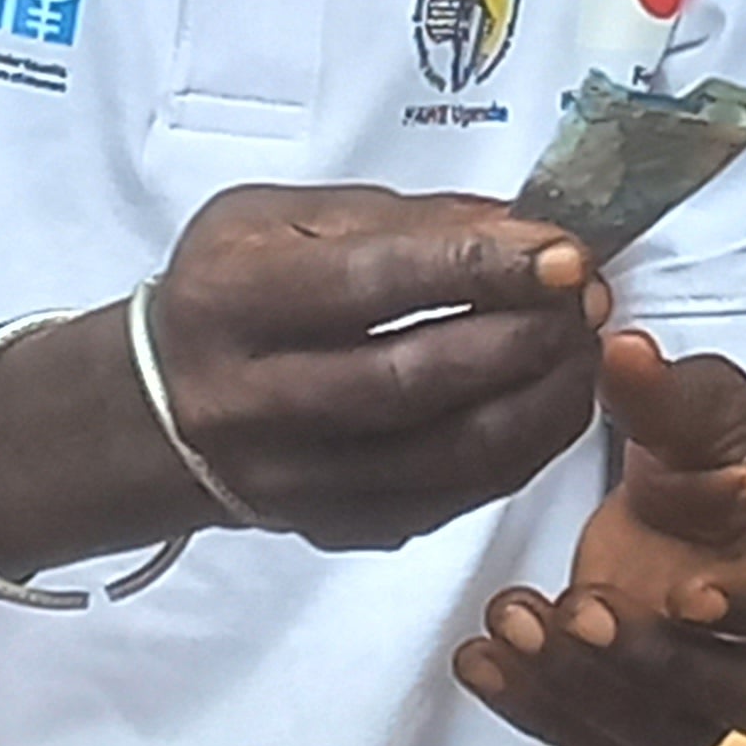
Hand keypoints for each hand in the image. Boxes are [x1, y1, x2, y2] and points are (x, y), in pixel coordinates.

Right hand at [151, 184, 608, 551]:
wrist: (156, 408)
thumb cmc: (231, 288)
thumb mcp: (278, 217)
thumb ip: (396, 218)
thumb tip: (517, 225)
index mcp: (235, 298)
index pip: (371, 285)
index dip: (478, 268)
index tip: (564, 253)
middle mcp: (257, 399)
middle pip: (414, 380)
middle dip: (523, 336)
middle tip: (588, 298)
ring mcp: (297, 480)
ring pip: (445, 455)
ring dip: (540, 400)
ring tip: (585, 348)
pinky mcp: (335, 528)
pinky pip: (450, 501)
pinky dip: (520, 453)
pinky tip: (553, 402)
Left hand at [453, 334, 745, 745]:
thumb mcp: (716, 413)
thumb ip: (669, 395)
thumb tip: (621, 350)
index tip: (690, 595)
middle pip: (722, 692)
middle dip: (643, 657)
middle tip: (578, 606)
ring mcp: (709, 695)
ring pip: (654, 729)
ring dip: (576, 686)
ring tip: (510, 616)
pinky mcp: (646, 709)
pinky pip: (594, 736)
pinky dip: (534, 708)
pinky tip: (480, 659)